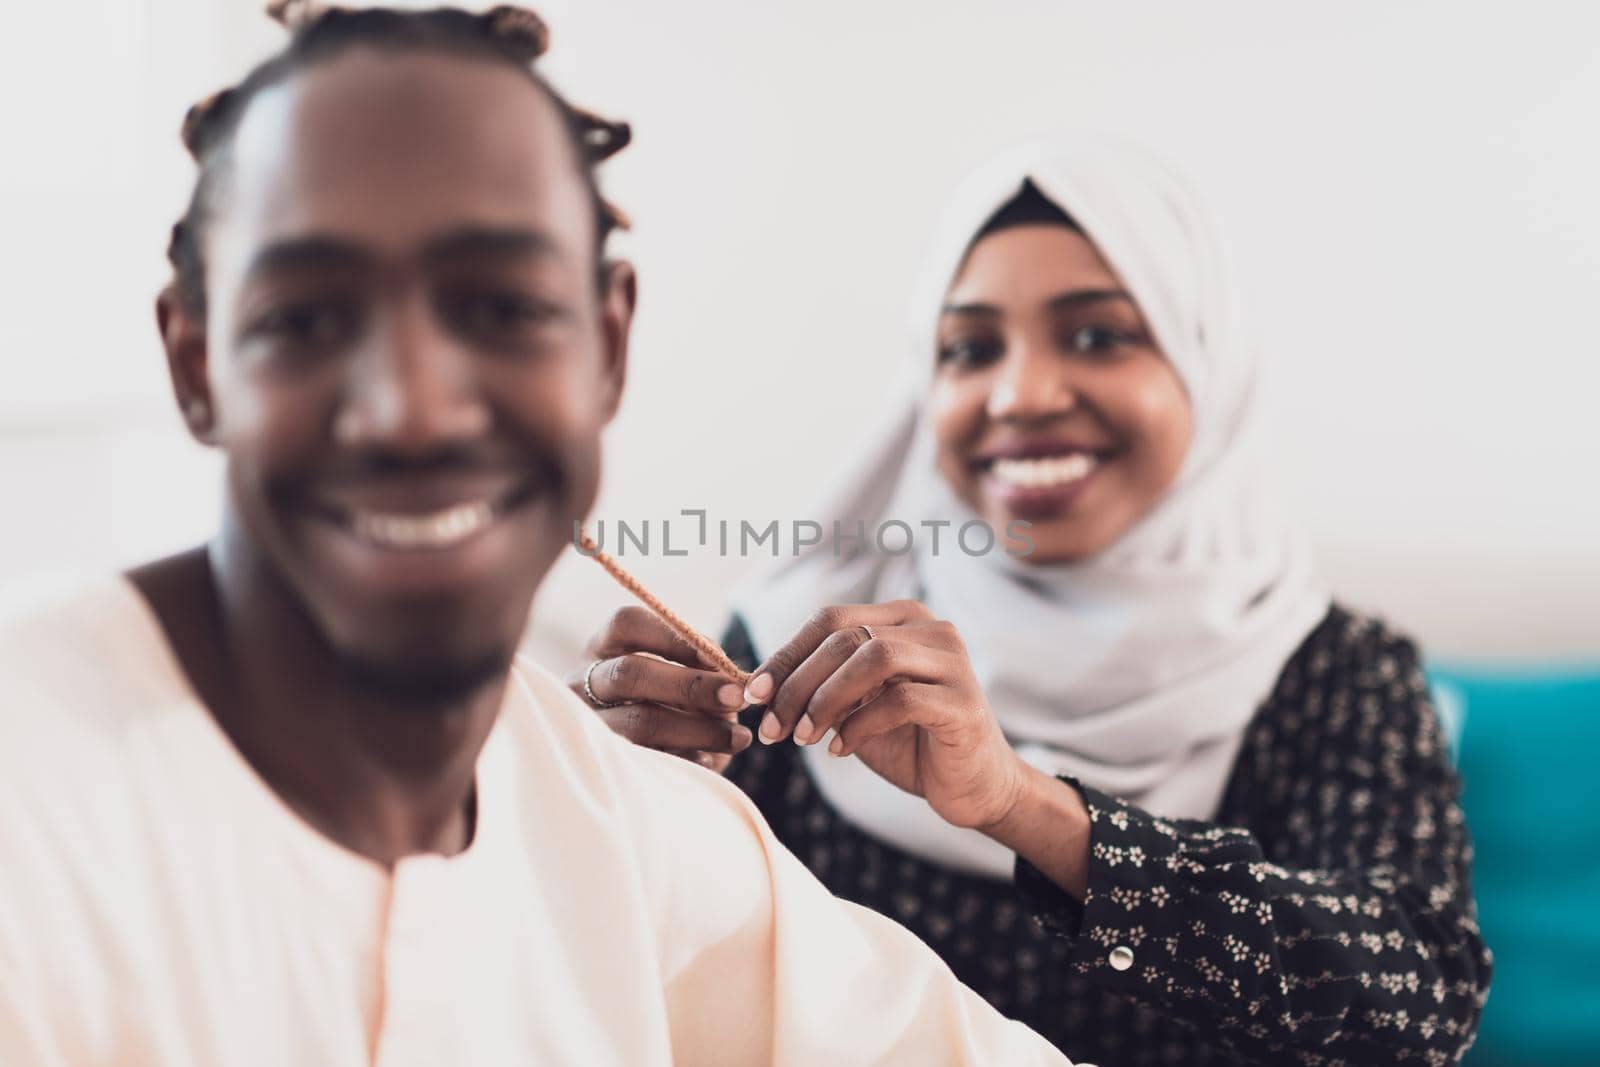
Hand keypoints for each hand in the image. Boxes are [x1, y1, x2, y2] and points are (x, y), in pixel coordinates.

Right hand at [568, 606, 752, 772]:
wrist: (637, 763)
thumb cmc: (667, 704)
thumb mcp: (679, 675)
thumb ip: (701, 666)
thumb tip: (729, 676)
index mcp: (602, 648)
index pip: (626, 624)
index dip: (672, 637)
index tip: (717, 657)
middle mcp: (582, 683)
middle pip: (630, 673)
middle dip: (691, 685)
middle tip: (736, 698)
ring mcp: (586, 726)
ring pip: (638, 723)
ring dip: (697, 729)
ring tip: (738, 737)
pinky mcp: (601, 765)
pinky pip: (646, 762)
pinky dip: (684, 760)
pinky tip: (709, 760)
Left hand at [745, 600, 1025, 830]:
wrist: (973, 787)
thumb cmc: (910, 743)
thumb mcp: (856, 709)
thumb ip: (821, 688)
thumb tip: (758, 685)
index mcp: (903, 620)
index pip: (831, 620)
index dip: (787, 655)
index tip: (754, 694)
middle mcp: (932, 629)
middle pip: (846, 636)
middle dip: (799, 683)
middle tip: (772, 727)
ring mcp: (952, 662)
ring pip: (873, 657)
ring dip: (826, 700)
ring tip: (803, 738)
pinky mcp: (963, 702)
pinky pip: (899, 700)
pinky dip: (859, 725)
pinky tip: (840, 750)